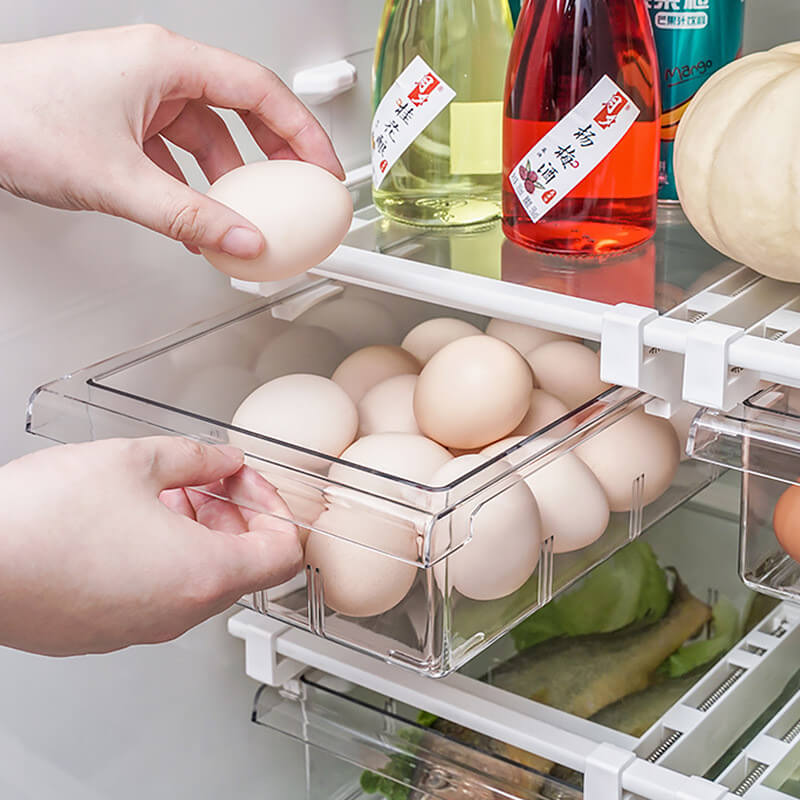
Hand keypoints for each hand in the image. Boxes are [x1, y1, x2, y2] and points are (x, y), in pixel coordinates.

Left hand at [0, 25, 343, 257]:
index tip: (323, 167)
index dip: (301, 132)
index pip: (259, 91)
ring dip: (229, 178)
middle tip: (300, 189)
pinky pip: (176, 152)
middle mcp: (155, 71)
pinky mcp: (122, 120)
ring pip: (207, 135)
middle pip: (240, 110)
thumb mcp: (118, 179)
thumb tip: (242, 241)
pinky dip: (193, 185)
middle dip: (274, 155)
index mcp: (165, 62)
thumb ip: (188, 217)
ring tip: (247, 215)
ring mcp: (138, 95)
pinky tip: (197, 217)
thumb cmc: (16, 118)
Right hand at [0, 437, 301, 655]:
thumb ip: (196, 458)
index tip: (247, 485)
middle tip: (205, 481)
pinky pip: (159, 594)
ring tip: (161, 493)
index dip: (275, 509)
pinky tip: (128, 521)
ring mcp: (141, 628)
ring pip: (199, 579)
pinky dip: (163, 556)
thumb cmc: (41, 521)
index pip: (284, 554)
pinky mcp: (105, 632)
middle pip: (243, 566)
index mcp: (203, 575)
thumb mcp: (135, 461)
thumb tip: (225, 461)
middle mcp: (178, 613)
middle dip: (233, 514)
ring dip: (196, 532)